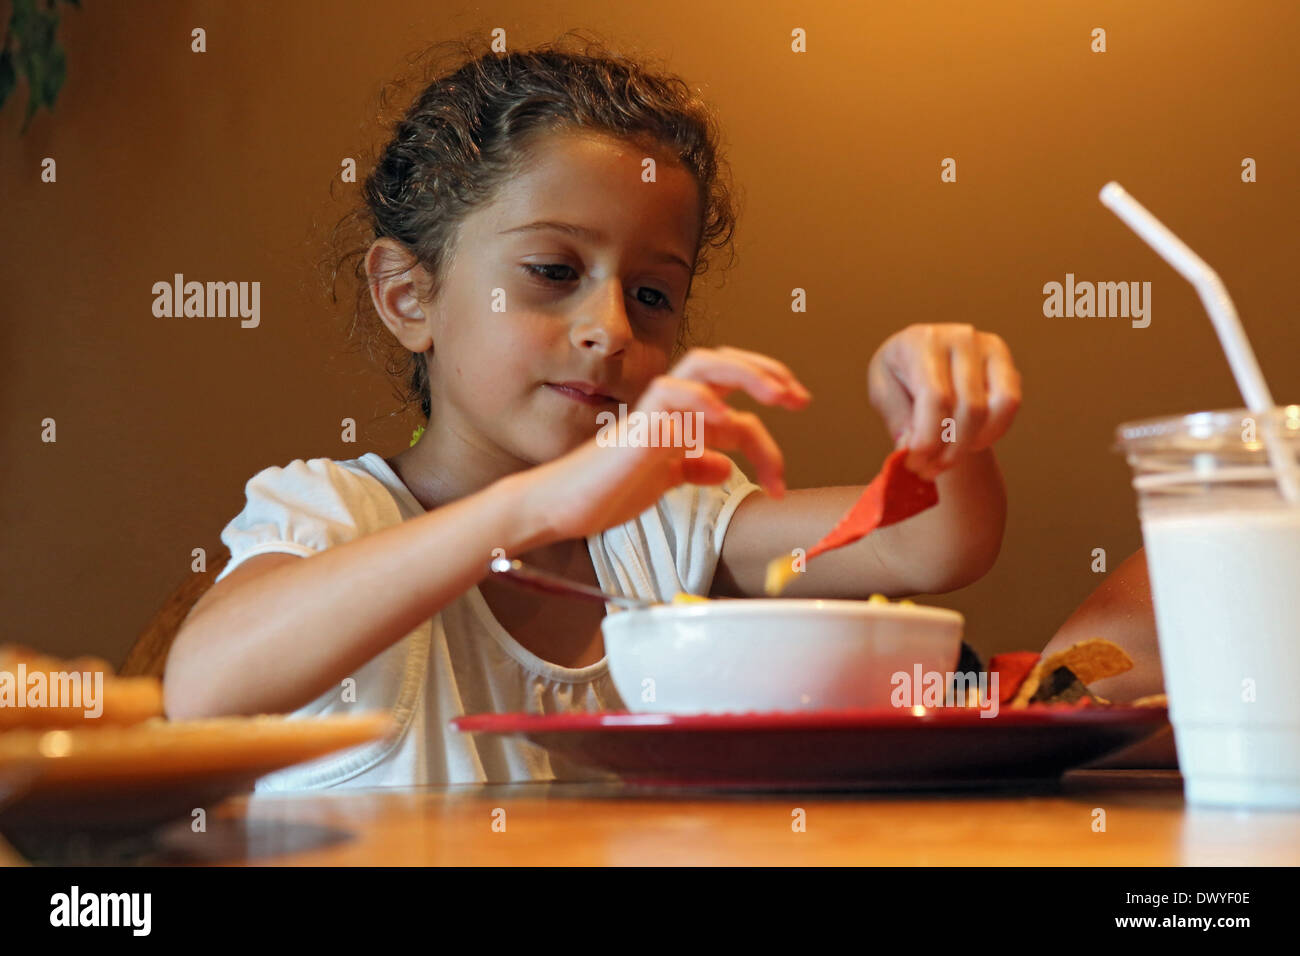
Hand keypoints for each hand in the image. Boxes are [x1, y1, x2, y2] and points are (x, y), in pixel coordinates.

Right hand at [519, 346, 810, 541]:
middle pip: (720, 363)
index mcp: (679, 416)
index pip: (729, 385)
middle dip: (765, 371)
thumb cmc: (605, 490)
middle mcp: (669, 407)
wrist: (563, 506)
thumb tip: (725, 465)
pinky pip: (671, 400)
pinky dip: (701, 403)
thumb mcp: (662, 480)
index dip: (767, 386)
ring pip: (701, 369)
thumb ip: (692, 466)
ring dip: (745, 377)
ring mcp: (653, 414)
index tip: (799, 402)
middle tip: (798, 395)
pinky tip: (724, 419)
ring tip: (778, 398)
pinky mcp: (637, 430)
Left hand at [866, 324, 1020, 478]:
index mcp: (922, 340)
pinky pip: (1009, 406)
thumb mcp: (883, 393)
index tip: (915, 464)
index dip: (929, 438)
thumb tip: (910, 447)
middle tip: (928, 471)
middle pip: (968, 408)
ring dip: (969, 444)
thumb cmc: (900, 377)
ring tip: (945, 456)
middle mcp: (960, 338)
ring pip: (992, 409)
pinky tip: (968, 442)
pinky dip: (992, 433)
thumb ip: (897, 419)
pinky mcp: (1007, 364)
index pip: (936, 396)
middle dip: (948, 449)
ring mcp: (988, 348)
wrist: (922, 360)